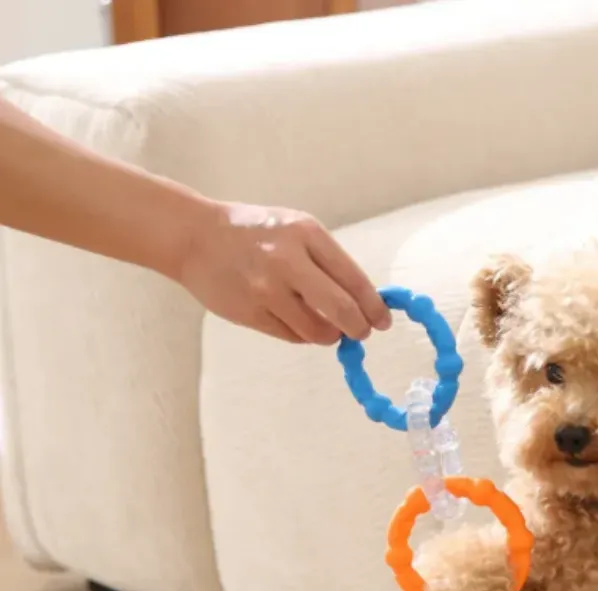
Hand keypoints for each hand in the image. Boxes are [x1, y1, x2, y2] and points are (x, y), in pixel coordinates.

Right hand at [177, 202, 391, 344]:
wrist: (195, 237)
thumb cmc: (255, 233)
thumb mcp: (296, 229)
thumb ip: (329, 262)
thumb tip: (365, 302)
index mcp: (306, 233)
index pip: (354, 280)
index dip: (374, 306)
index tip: (383, 321)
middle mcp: (287, 260)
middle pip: (341, 310)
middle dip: (359, 328)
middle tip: (361, 332)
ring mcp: (266, 289)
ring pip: (317, 331)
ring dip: (329, 336)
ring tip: (326, 327)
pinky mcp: (250, 313)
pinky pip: (292, 336)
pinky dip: (302, 335)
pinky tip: (296, 321)